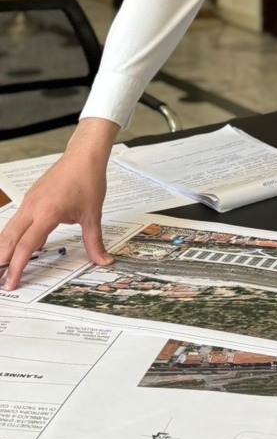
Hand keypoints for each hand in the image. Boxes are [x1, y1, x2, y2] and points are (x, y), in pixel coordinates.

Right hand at [0, 118, 117, 289]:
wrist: (83, 156)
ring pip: (8, 230)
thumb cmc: (88, 180)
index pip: (26, 246)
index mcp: (47, 213)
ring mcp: (28, 202)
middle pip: (8, 240)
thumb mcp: (93, 214)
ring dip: (3, 249)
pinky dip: (12, 237)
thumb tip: (103, 260)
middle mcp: (32, 207)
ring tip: (0, 267)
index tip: (11, 283)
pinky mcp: (30, 199)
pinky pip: (16, 222)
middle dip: (0, 262)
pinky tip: (17, 248)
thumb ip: (95, 241)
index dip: (16, 267)